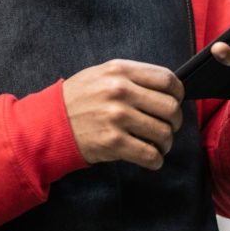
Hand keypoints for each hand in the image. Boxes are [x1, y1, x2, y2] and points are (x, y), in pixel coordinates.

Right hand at [62, 59, 184, 170]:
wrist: (51, 122)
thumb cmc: (80, 97)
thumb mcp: (103, 73)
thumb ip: (133, 76)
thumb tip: (167, 88)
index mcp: (120, 71)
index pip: (167, 79)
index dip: (178, 93)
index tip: (176, 100)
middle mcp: (120, 91)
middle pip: (170, 107)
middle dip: (175, 120)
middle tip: (169, 126)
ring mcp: (117, 117)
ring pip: (163, 133)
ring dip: (166, 142)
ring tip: (159, 144)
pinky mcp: (113, 142)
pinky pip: (150, 154)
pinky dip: (156, 160)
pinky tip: (152, 158)